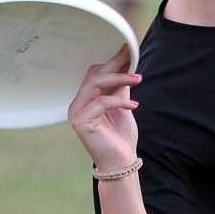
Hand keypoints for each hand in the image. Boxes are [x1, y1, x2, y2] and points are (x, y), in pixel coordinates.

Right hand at [68, 44, 139, 172]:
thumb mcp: (122, 105)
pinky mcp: (81, 122)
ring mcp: (76, 113)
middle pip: (93, 76)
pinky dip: (119, 101)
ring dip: (118, 79)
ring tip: (137, 79)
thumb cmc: (120, 137)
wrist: (120, 162)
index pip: (95, 74)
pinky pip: (100, 103)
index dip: (111, 61)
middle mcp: (78, 104)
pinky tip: (133, 105)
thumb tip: (126, 64)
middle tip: (133, 61)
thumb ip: (120, 87)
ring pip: (94, 85)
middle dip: (115, 66)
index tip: (128, 51)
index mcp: (85, 100)